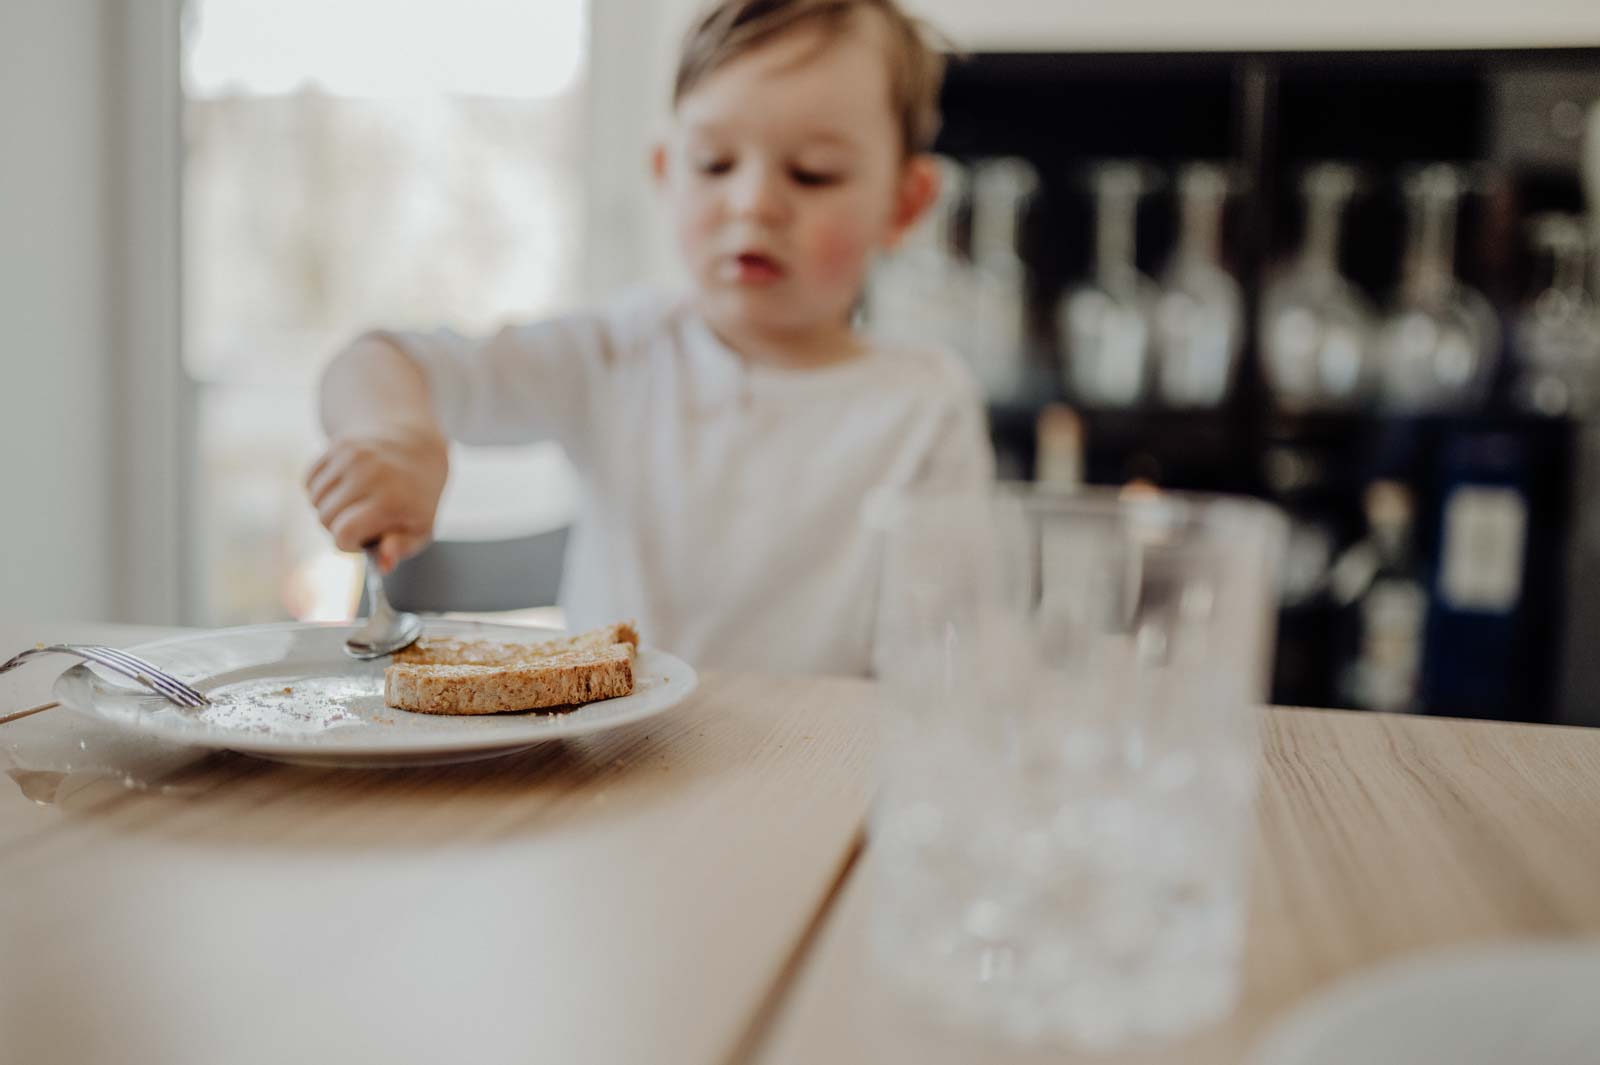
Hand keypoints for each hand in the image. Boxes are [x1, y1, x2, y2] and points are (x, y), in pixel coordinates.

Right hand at [304, 428, 448, 572]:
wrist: (415, 445)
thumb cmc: (415, 497)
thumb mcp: (421, 528)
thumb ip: (401, 549)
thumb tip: (383, 564)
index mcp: (391, 500)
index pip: (343, 534)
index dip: (347, 545)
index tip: (361, 540)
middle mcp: (369, 474)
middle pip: (325, 519)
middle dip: (338, 527)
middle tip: (361, 519)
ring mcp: (352, 455)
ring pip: (314, 500)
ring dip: (328, 507)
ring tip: (354, 501)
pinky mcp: (338, 444)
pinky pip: (309, 480)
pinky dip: (321, 488)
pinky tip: (345, 485)